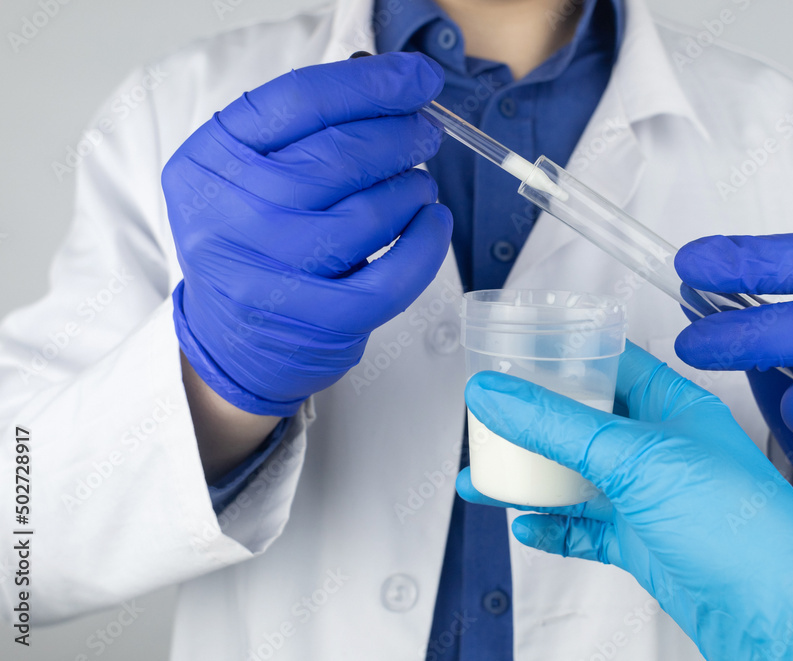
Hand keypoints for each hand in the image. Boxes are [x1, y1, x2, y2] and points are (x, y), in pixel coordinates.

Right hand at [163, 53, 451, 415]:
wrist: (235, 341)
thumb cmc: (255, 243)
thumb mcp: (249, 177)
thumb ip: (306, 131)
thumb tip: (395, 90)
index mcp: (210, 163)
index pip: (300, 102)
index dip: (370, 84)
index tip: (417, 78)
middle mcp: (232, 216)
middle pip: (340, 155)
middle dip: (401, 135)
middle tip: (425, 133)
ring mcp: (272, 274)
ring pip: (370, 214)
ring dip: (413, 188)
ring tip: (419, 185)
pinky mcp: (316, 321)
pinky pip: (392, 278)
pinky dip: (426, 245)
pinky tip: (432, 224)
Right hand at [458, 343, 792, 660]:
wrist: (778, 614)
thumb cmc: (744, 527)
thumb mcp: (635, 458)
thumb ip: (558, 425)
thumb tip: (498, 393)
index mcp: (673, 407)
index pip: (611, 364)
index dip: (564, 355)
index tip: (518, 354)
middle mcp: (662, 449)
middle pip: (584, 424)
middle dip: (534, 424)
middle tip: (492, 418)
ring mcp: (651, 499)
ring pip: (577, 480)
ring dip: (531, 479)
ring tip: (485, 476)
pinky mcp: (644, 544)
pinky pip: (587, 530)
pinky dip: (554, 527)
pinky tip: (528, 524)